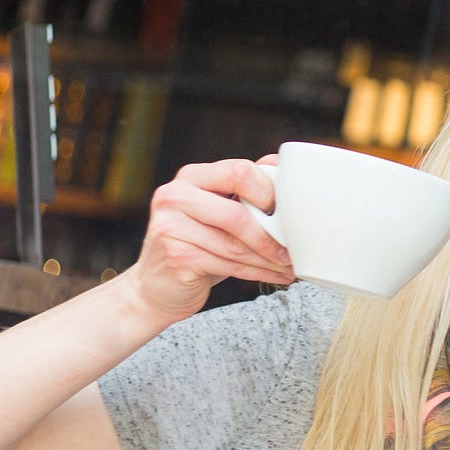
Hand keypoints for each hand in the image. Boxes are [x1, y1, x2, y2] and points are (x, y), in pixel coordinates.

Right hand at [121, 156, 295, 325]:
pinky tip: (274, 276)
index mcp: (192, 176)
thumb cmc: (196, 243)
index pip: (239, 171)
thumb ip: (243, 189)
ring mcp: (171, 227)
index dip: (269, 192)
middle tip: (293, 248)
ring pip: (235, 245)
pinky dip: (258, 273)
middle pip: (237, 213)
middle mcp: (175, 196)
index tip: (288, 212)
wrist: (157, 285)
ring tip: (289, 266)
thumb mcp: (218, 210)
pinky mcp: (176, 257)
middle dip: (271, 235)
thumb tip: (280, 164)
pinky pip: (228, 266)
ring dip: (269, 259)